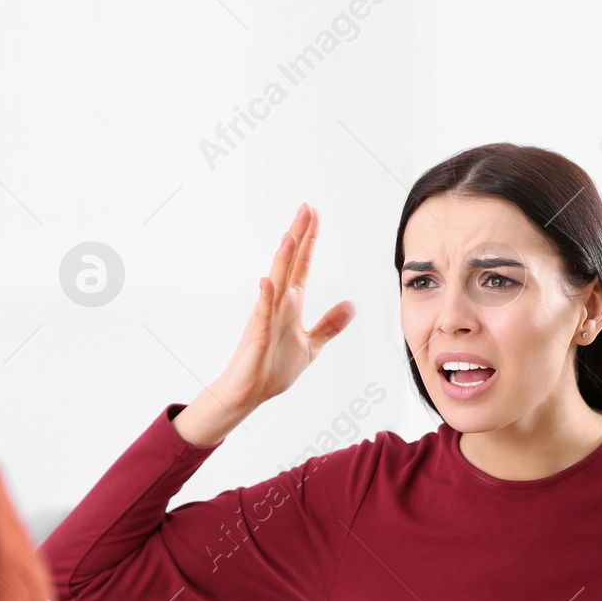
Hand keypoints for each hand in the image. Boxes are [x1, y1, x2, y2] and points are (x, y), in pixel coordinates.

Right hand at [214, 203, 355, 408]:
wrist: (250, 392)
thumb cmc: (273, 369)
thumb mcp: (312, 345)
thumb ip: (330, 325)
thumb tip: (351, 305)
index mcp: (291, 304)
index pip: (302, 265)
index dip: (309, 241)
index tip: (314, 215)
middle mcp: (278, 303)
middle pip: (290, 263)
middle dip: (299, 236)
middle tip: (306, 208)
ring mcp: (267, 316)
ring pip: (277, 281)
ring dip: (283, 259)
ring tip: (291, 234)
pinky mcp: (258, 334)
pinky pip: (263, 313)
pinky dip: (265, 296)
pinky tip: (268, 280)